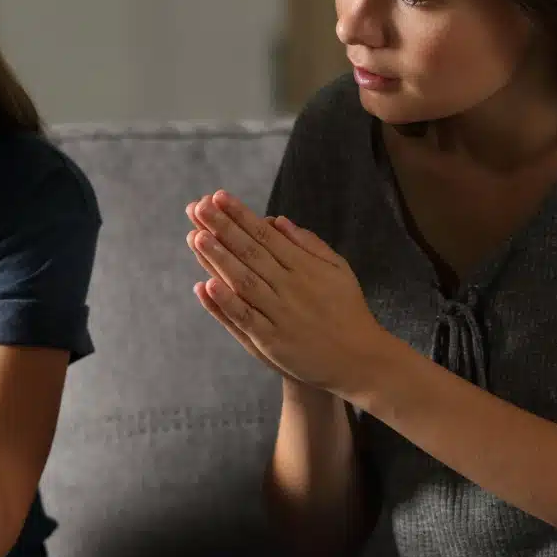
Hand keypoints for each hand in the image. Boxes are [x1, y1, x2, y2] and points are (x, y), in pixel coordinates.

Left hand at [185, 191, 397, 396]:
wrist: (359, 360)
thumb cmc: (347, 309)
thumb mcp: (338, 269)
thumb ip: (309, 244)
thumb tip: (277, 221)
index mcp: (306, 267)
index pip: (266, 235)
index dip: (241, 215)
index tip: (219, 196)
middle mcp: (291, 287)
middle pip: (251, 253)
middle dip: (223, 228)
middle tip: (199, 206)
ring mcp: (281, 314)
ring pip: (244, 281)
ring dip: (219, 259)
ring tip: (196, 236)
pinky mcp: (273, 341)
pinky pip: (245, 318)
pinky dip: (226, 302)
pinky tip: (206, 285)